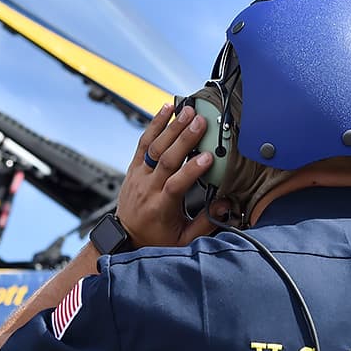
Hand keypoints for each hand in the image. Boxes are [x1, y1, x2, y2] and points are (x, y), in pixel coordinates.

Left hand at [116, 103, 220, 248]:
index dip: (192, 170)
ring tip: (187, 111)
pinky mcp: (134, 167)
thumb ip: (205, 223)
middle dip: (184, 139)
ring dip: (171, 127)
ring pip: (154, 147)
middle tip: (200, 122)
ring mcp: (139, 175)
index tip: (208, 157)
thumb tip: (225, 206)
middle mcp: (148, 189)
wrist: (125, 237)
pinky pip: (143, 142)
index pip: (176, 184)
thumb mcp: (183, 239)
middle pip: (166, 159)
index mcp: (162, 207)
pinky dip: (154, 124)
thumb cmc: (155, 238)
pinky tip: (166, 110)